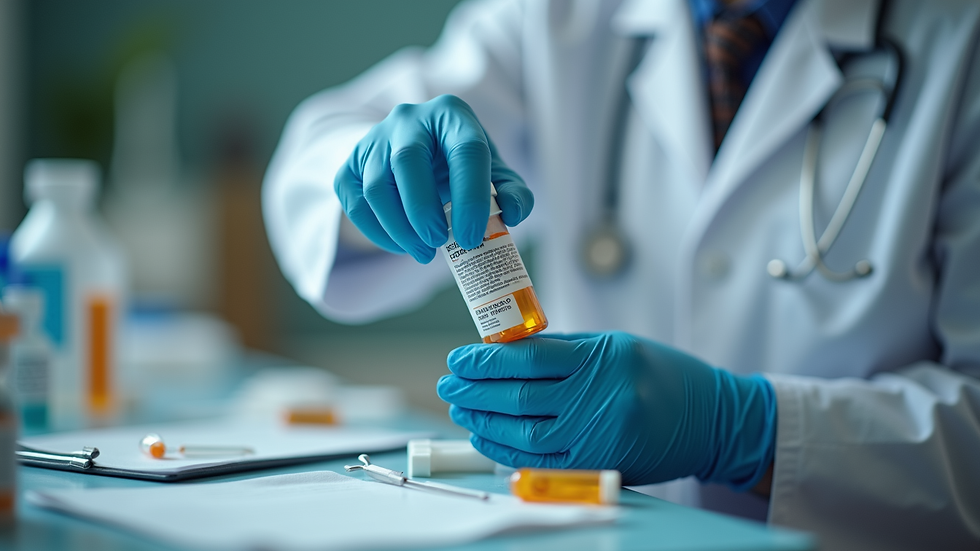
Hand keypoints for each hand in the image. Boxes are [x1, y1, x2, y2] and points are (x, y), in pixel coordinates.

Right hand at [334, 94, 532, 262]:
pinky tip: (401, 244)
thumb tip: (513, 214)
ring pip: (376, 186)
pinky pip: (354, 201)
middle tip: (438, 243)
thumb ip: (513, 192)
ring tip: (423, 252)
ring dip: (399, 228)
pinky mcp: (350, 162)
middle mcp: (409, 119)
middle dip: (422, 210)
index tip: (472, 236)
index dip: (470, 197)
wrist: (418, 152)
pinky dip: (376, 231)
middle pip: (407, 162)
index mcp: (452, 115)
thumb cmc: (461, 165)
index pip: (465, 150)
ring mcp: (374, 138)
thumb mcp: (493, 172)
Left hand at [437, 332, 776, 487]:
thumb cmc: (658, 374)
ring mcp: (600, 435)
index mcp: (602, 359)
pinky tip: (486, 436)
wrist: (711, 418)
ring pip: (525, 432)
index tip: (458, 358)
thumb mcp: (612, 346)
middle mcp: (600, 398)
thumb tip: (502, 354)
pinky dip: (507, 450)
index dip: (485, 360)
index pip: (527, 359)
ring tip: (461, 409)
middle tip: (449, 384)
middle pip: (520, 397)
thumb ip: (560, 351)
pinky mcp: (600, 464)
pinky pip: (542, 461)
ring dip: (484, 421)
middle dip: (475, 390)